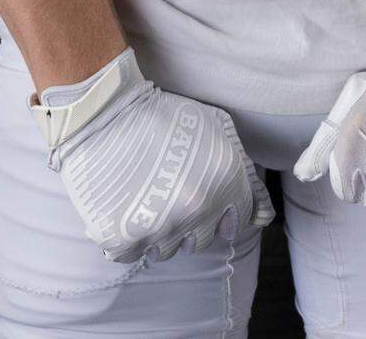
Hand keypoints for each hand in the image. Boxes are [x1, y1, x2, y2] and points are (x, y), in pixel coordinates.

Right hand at [28, 46, 276, 264]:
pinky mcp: (123, 238)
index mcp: (224, 182)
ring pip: (168, 250)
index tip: (210, 199)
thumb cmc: (162, 113)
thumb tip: (260, 212)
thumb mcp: (215, 125)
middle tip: (172, 194)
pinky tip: (125, 212)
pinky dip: (128, 239)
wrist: (106, 111)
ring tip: (146, 200)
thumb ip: (241, 167)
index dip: (226, 209)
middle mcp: (197, 211)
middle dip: (192, 221)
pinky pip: (132, 255)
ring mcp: (159, 228)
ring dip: (160, 231)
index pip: (242, 220)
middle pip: (203, 239)